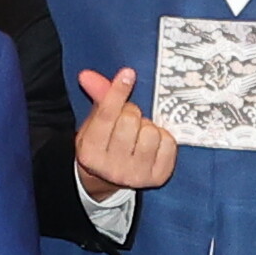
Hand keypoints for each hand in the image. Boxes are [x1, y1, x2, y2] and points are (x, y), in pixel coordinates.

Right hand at [69, 64, 180, 194]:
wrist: (110, 180)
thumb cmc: (104, 145)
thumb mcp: (94, 124)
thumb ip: (98, 98)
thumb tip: (87, 75)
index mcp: (90, 151)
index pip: (106, 115)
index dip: (117, 92)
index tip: (128, 74)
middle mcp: (111, 166)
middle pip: (130, 120)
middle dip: (131, 113)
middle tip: (127, 120)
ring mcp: (135, 174)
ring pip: (151, 132)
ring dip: (148, 127)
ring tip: (139, 135)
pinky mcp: (157, 177)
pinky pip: (169, 144)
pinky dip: (163, 138)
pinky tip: (153, 144)